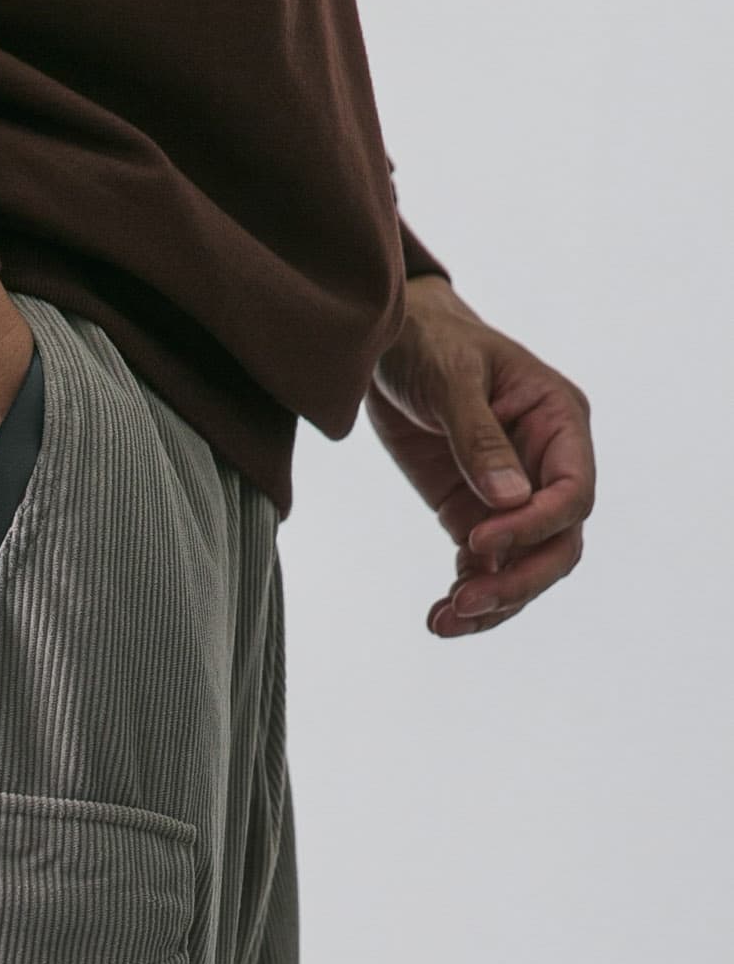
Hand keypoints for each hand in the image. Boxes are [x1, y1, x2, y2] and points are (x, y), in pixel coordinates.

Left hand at [366, 274, 595, 636]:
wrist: (390, 341)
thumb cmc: (431, 342)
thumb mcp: (453, 379)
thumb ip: (479, 437)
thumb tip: (509, 499)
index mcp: (559, 422)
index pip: (573, 493)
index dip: (534, 527)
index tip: (477, 542)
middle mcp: (545, 464)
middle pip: (558, 543)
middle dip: (517, 580)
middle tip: (464, 604)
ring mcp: (511, 494)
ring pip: (526, 565)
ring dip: (492, 602)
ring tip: (444, 622)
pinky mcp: (473, 512)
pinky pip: (485, 566)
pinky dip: (468, 594)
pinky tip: (439, 617)